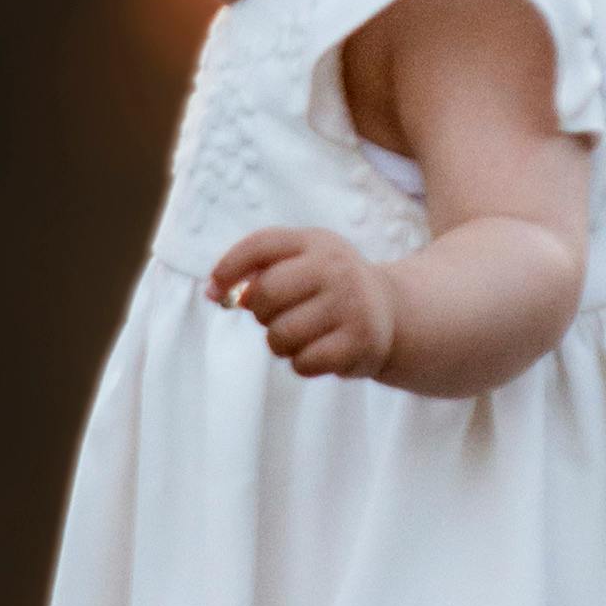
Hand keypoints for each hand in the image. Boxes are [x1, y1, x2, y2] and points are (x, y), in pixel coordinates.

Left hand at [208, 220, 403, 384]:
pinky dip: (302, 362)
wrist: (390, 311)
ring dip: (280, 342)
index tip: (214, 290)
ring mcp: (350, 305)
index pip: (259, 246)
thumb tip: (215, 293)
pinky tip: (320, 349)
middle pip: (264, 294)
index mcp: (315, 242)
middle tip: (277, 315)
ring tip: (301, 333)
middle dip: (260, 312)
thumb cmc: (327, 286)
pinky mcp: (359, 342)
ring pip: (279, 335)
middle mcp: (335, 268)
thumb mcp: (301, 262)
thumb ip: (258, 270)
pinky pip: (302, 362)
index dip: (228, 268)